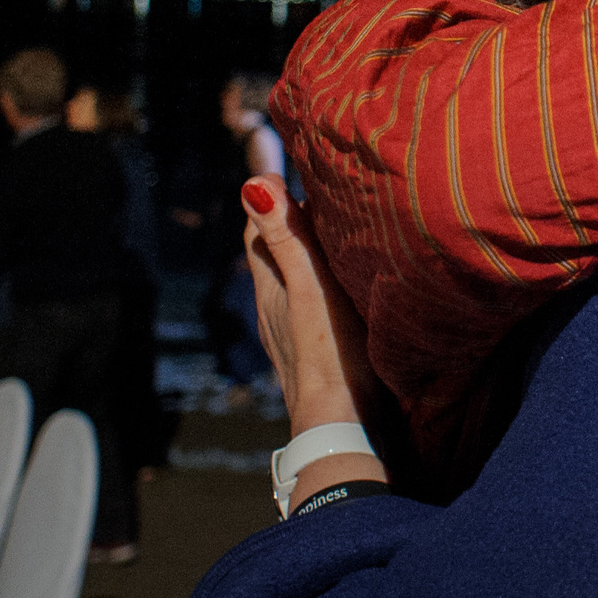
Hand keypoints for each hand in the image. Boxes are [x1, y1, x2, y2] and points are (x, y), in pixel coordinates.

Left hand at [240, 177, 389, 507]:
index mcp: (271, 289)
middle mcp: (274, 311)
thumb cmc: (330, 358)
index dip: (269, 199)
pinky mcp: (315, 356)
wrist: (343, 430)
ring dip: (307, 256)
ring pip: (292, 283)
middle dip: (288, 223)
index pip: (258, 230)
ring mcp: (292, 337)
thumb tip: (252, 182)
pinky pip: (310, 307)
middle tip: (317, 193)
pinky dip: (321, 286)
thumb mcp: (311, 289)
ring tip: (337, 234)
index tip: (289, 167)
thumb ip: (289, 239)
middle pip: (273, 255)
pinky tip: (344, 292)